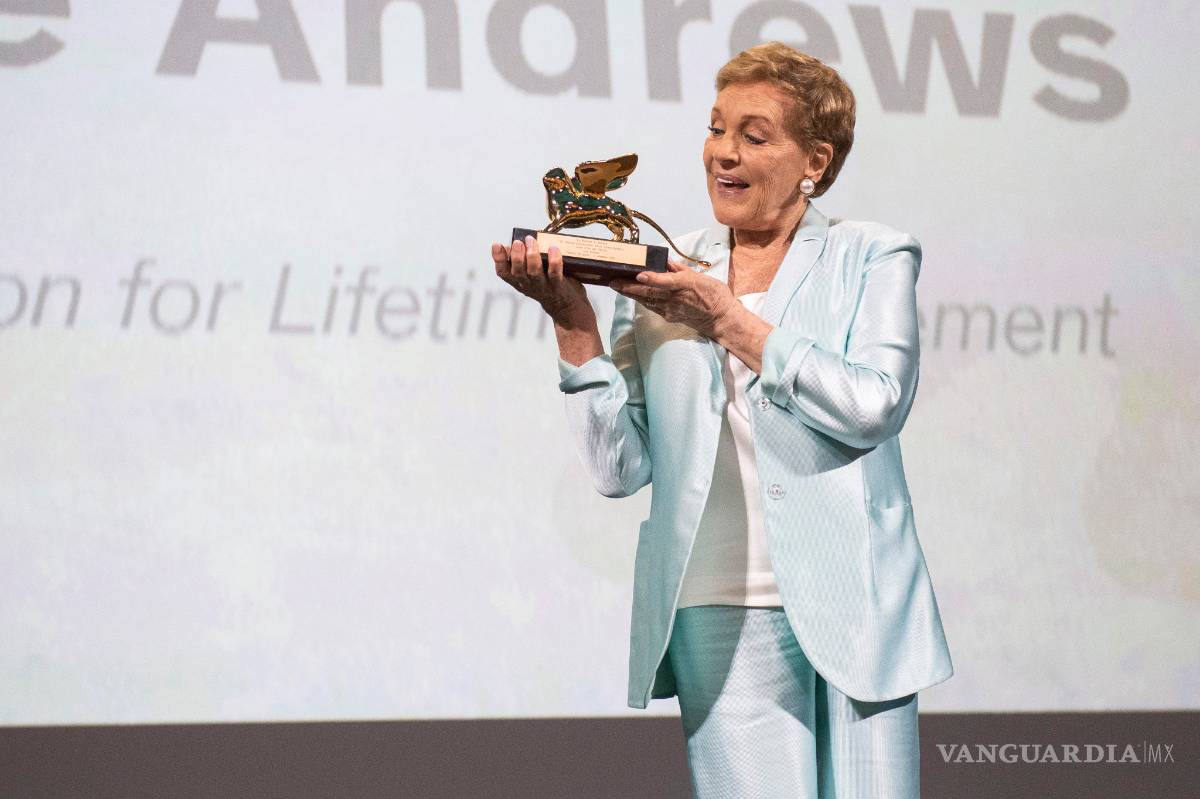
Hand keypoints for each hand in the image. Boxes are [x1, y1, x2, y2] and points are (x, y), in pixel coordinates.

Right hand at [491, 235, 594, 324]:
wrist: (566, 307)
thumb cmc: (547, 284)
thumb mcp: (530, 275)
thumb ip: (522, 261)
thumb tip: (511, 244)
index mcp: (519, 281)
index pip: (503, 273)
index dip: (498, 259)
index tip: (497, 244)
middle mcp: (528, 285)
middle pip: (517, 273)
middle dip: (516, 256)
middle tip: (518, 242)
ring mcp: (543, 286)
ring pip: (534, 272)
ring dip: (532, 256)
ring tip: (532, 242)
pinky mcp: (558, 286)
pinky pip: (555, 273)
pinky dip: (554, 260)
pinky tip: (553, 248)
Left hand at [609, 259, 738, 338]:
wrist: (721, 318)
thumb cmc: (713, 294)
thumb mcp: (699, 276)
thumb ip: (679, 269)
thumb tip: (665, 262)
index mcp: (685, 285)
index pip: (666, 281)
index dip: (651, 278)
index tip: (639, 274)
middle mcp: (675, 298)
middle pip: (649, 293)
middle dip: (629, 287)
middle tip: (613, 281)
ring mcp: (671, 309)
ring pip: (647, 301)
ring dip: (631, 294)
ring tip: (617, 286)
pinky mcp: (669, 316)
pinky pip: (652, 307)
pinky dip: (641, 300)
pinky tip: (633, 295)